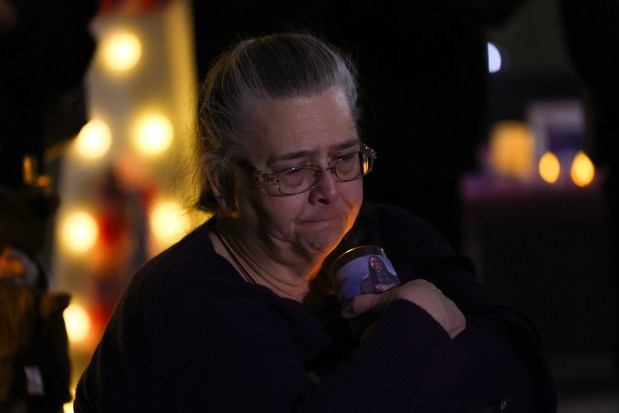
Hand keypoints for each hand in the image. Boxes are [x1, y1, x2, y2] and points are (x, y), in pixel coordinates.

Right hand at [341, 279, 465, 337]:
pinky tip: (437, 341)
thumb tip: (344, 312)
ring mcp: (450, 308)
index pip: (415, 297)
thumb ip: (362, 305)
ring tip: (423, 338)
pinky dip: (446, 334)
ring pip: (442, 317)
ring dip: (435, 325)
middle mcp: (439, 294)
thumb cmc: (401, 303)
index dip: (408, 307)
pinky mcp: (459, 322)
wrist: (422, 313)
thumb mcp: (378, 303)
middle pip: (430, 307)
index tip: (402, 318)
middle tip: (411, 330)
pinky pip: (453, 329)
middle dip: (423, 317)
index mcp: (422, 286)